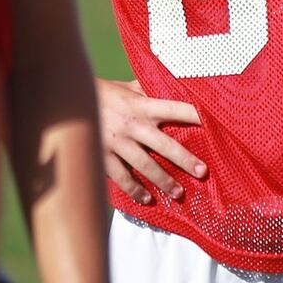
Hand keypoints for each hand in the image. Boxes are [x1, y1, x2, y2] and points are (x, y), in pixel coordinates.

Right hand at [95, 78, 204, 204]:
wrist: (69, 102)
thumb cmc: (105, 94)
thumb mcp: (127, 87)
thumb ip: (148, 89)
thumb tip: (170, 82)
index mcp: (142, 105)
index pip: (174, 108)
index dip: (194, 114)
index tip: (213, 122)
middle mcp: (133, 125)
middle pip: (164, 145)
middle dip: (185, 160)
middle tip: (202, 172)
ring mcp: (118, 143)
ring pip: (145, 166)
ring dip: (163, 181)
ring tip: (178, 193)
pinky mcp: (104, 156)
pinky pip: (121, 177)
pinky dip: (134, 190)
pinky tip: (146, 199)